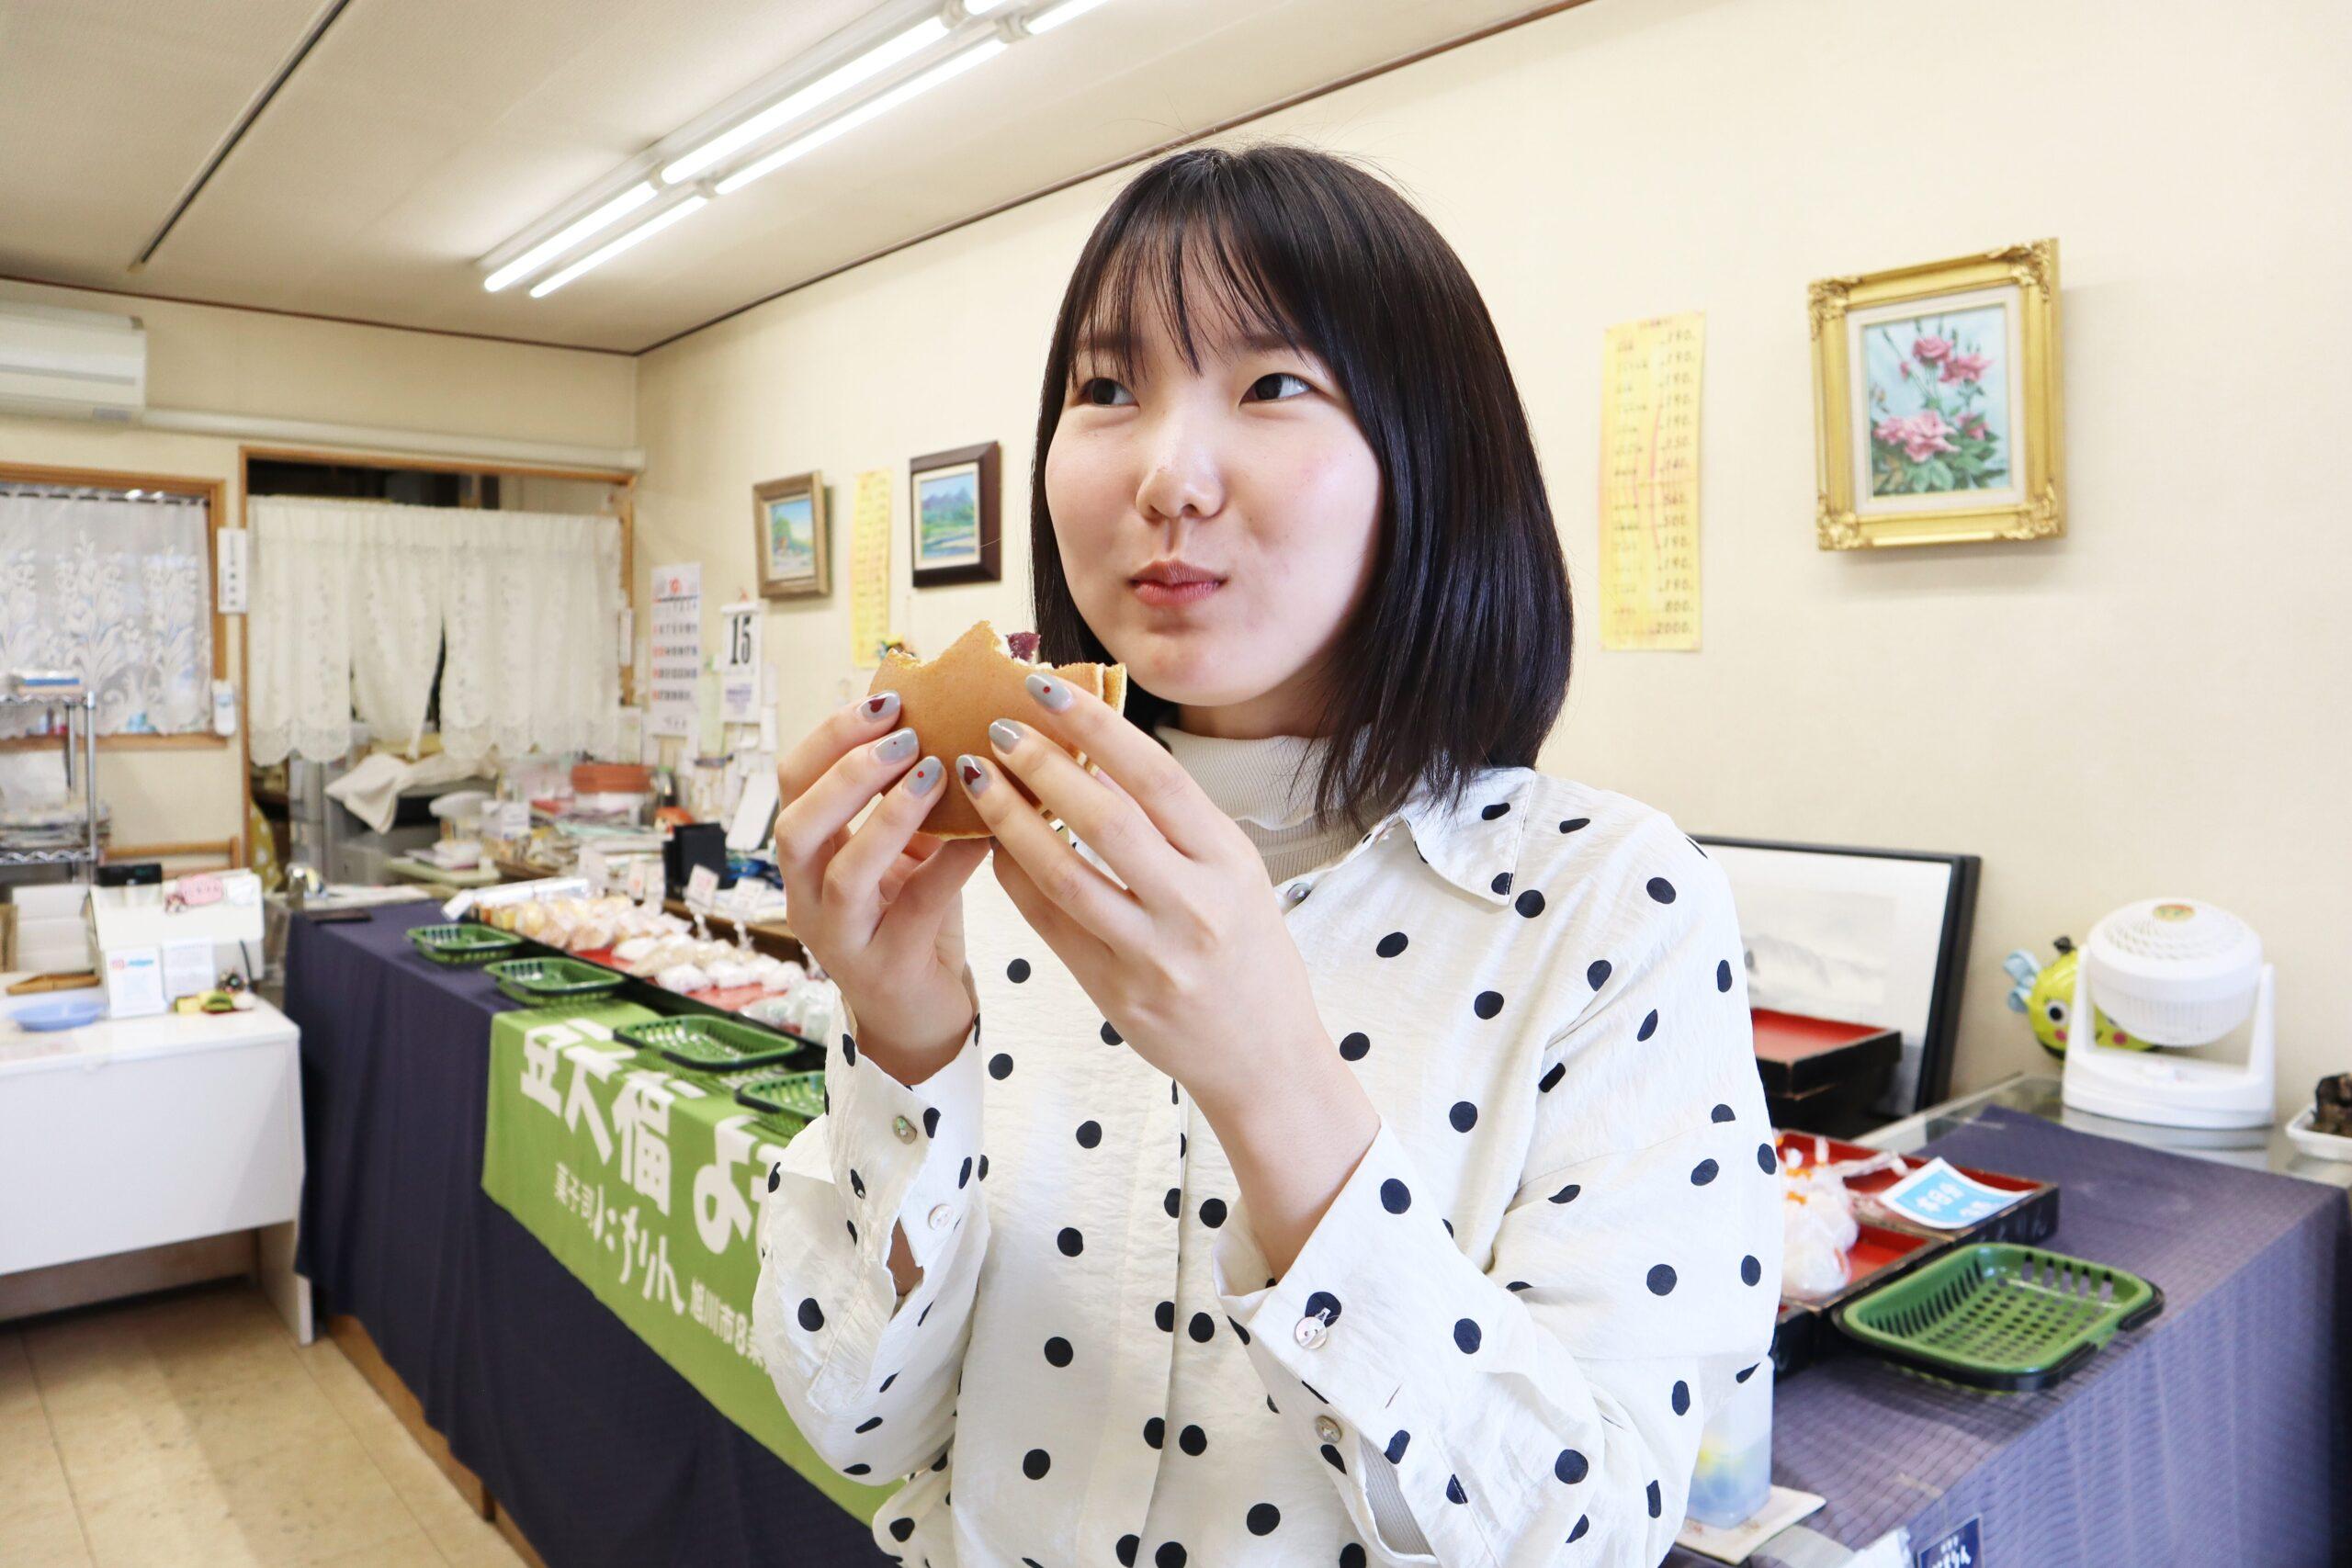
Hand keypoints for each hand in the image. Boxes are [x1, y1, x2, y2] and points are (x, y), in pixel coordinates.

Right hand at [773, 691, 989, 1066]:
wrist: (921, 1016)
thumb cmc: (912, 921)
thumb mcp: (905, 853)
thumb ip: (910, 800)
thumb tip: (951, 718)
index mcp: (807, 856)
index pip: (792, 781)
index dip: (832, 734)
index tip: (887, 700)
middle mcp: (807, 896)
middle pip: (797, 824)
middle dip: (848, 772)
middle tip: (904, 735)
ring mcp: (841, 937)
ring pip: (843, 871)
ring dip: (888, 815)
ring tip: (933, 773)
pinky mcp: (887, 968)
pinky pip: (916, 907)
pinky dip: (952, 863)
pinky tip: (986, 833)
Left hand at [950, 672, 1328, 1113]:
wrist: (1263, 1059)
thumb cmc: (1250, 954)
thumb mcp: (1236, 877)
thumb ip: (1176, 826)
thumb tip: (1098, 759)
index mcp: (1230, 862)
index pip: (1157, 778)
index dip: (1098, 727)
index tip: (1048, 690)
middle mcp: (1195, 905)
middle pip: (1105, 819)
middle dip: (1043, 764)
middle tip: (997, 727)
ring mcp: (1152, 953)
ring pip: (1065, 873)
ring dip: (1011, 819)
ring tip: (978, 777)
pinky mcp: (1114, 992)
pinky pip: (1051, 923)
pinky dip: (1016, 876)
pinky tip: (992, 843)